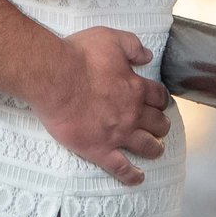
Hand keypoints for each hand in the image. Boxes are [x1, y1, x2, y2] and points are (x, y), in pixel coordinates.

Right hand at [25, 27, 169, 185]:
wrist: (54, 77)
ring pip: (147, 146)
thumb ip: (132, 45)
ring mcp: (117, 134)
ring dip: (155, 148)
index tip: (159, 102)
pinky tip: (137, 178)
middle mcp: (132, 113)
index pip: (158, 96)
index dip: (161, 99)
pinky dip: (132, 175)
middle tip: (159, 126)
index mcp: (135, 88)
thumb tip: (147, 55)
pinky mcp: (99, 149)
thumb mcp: (109, 38)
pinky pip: (121, 168)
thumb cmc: (78, 56)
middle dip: (161, 124)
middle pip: (158, 123)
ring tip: (156, 149)